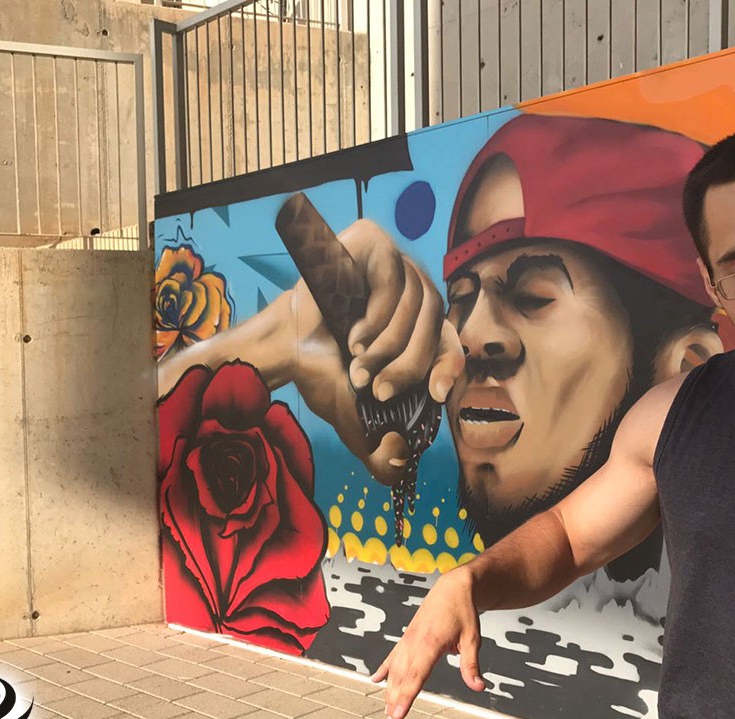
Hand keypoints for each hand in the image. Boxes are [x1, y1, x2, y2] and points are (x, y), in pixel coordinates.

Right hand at [289, 219, 463, 484]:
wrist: (282, 345)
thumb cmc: (322, 373)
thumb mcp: (355, 420)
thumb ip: (379, 452)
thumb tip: (403, 459)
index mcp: (420, 329)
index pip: (452, 344)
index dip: (449, 367)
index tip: (435, 394)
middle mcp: (414, 295)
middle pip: (436, 325)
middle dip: (409, 366)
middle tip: (376, 389)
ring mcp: (397, 265)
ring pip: (417, 303)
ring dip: (388, 345)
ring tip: (357, 361)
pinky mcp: (375, 243)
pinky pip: (395, 279)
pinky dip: (379, 314)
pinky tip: (355, 333)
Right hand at [371, 569, 485, 718]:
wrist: (452, 588)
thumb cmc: (463, 612)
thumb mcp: (472, 638)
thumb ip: (471, 665)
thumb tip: (479, 686)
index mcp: (430, 644)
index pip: (415, 676)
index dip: (406, 697)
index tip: (398, 714)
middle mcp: (414, 643)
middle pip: (401, 677)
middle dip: (394, 701)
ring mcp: (407, 640)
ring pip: (393, 670)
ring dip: (389, 691)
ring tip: (386, 712)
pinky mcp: (406, 637)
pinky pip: (391, 656)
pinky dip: (383, 669)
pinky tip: (375, 681)